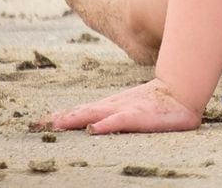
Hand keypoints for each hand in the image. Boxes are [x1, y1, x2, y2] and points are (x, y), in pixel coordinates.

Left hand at [34, 78, 201, 134]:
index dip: (62, 116)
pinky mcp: (142, 116)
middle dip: (61, 119)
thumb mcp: (133, 109)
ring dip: (76, 119)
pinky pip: (123, 121)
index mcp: (111, 107)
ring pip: (97, 114)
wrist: (183, 92)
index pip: (82, 112)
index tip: (40, 122)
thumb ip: (114, 115)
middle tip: (37, 124)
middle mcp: (114, 107)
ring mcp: (128, 110)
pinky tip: (95, 129)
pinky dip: (108, 124)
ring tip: (57, 124)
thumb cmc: (159, 103)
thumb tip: (94, 123)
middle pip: (83, 112)